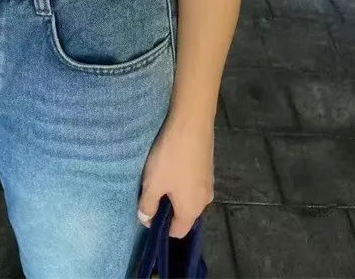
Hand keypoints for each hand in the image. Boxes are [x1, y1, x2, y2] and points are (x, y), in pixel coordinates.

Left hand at [138, 114, 213, 237]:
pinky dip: (182, 179)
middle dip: (166, 207)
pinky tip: (171, 163)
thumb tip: (145, 220)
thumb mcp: (153, 183)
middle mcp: (205, 201)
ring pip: (189, 196)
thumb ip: (147, 205)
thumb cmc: (170, 157)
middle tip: (150, 190)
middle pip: (184, 214)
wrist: (192, 123)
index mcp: (192, 210)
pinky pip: (193, 182)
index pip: (177, 231)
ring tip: (159, 174)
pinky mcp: (208, 166)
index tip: (146, 210)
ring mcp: (209, 182)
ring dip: (174, 191)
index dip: (160, 226)